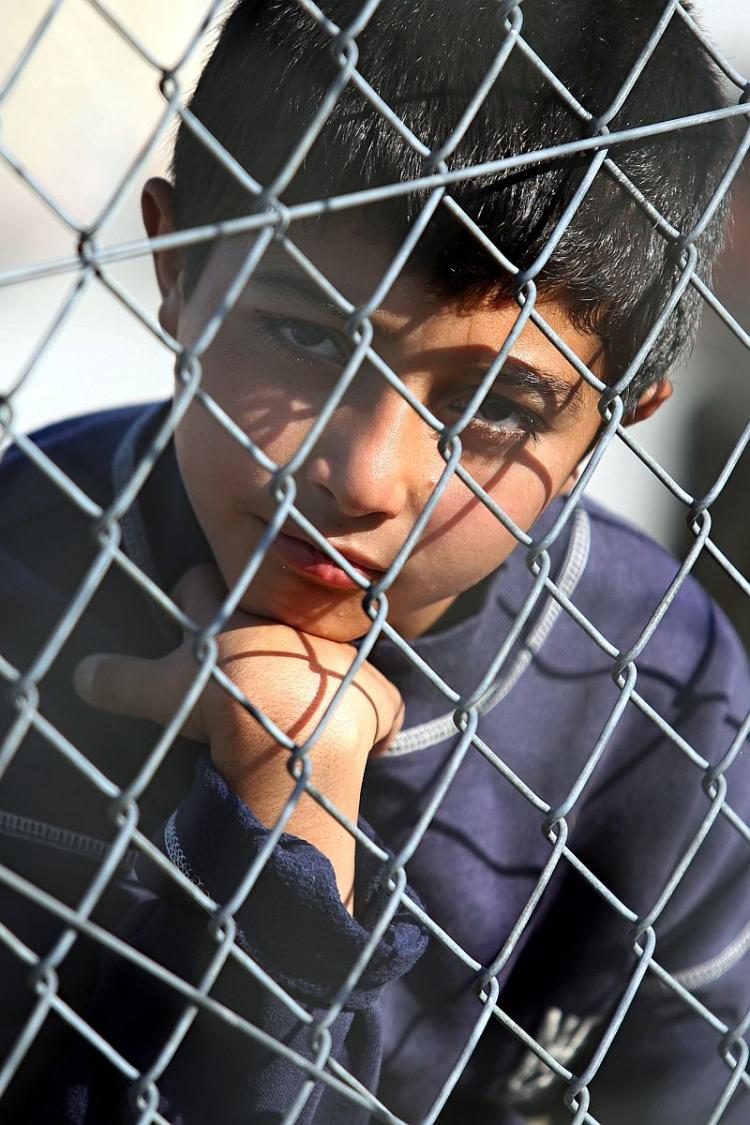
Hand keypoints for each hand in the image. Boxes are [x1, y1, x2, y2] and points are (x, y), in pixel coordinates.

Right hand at [74, 564, 402, 908]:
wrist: (293, 728)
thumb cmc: (223, 701)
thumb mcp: (160, 690)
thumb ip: (119, 679)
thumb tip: (74, 675)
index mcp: (238, 617)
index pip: (205, 587)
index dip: (193, 596)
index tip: (188, 605)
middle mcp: (293, 626)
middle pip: (273, 612)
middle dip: (260, 627)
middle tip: (247, 656)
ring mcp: (340, 657)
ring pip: (329, 654)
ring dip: (319, 673)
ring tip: (307, 703)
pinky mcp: (377, 694)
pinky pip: (381, 702)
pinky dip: (375, 719)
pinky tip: (368, 740)